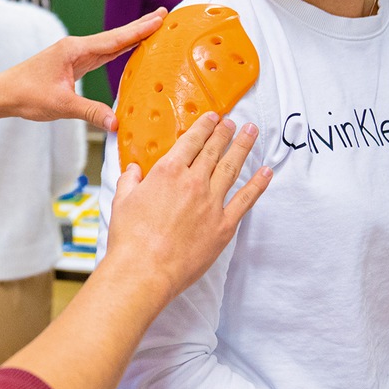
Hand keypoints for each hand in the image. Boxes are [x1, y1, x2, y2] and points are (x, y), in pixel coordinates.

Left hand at [0, 9, 165, 130]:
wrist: (4, 93)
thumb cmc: (27, 95)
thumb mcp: (61, 105)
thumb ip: (90, 112)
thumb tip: (116, 123)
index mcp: (75, 50)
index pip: (114, 39)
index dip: (138, 30)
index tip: (159, 18)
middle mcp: (77, 48)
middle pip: (115, 36)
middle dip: (140, 26)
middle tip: (164, 14)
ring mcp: (75, 55)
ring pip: (110, 44)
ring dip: (131, 37)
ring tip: (153, 27)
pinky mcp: (73, 64)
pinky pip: (102, 55)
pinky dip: (118, 50)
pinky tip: (128, 48)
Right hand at [103, 113, 270, 305]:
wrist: (145, 270)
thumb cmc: (130, 238)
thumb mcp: (122, 201)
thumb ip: (130, 181)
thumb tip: (133, 170)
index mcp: (168, 172)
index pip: (191, 141)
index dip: (204, 126)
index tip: (213, 117)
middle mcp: (193, 182)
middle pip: (214, 150)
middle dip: (225, 133)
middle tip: (233, 122)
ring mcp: (212, 203)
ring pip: (231, 168)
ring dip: (243, 148)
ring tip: (251, 133)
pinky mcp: (224, 226)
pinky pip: (246, 200)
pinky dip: (258, 184)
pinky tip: (266, 172)